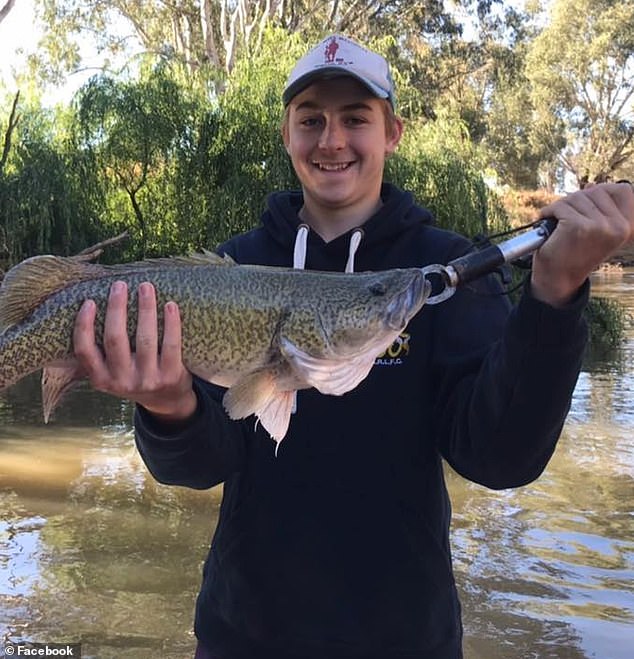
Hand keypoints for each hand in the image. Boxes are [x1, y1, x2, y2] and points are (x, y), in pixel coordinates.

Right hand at [73, 280, 196, 420]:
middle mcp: (122, 381)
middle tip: (119, 285)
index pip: (84, 351)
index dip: (84, 325)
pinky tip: (170, 305)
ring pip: (144, 339)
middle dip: (116, 308)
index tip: (89, 301)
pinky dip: (171, 323)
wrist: (168, 401)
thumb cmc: (136, 376)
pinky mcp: (171, 376)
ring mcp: (147, 380)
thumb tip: (93, 305)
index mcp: (101, 379)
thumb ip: (102, 352)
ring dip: (145, 309)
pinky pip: (171, 345)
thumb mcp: (112, 373)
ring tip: (146, 287)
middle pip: (115, 339)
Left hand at [532, 182, 633, 305]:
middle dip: (576, 200)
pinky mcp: (578, 226)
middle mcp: (618, 226)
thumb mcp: (595, 230)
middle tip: (565, 217)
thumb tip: (591, 186)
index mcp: (627, 226)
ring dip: (561, 207)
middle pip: (595, 191)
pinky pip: (560, 206)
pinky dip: (548, 212)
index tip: (585, 206)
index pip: (621, 190)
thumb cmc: (574, 253)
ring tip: (557, 223)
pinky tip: (546, 222)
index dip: (600, 192)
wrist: (558, 279)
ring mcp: (599, 226)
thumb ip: (598, 209)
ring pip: (576, 197)